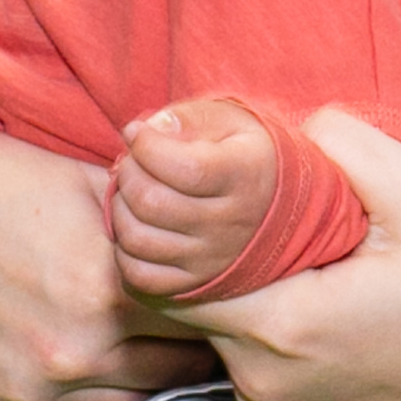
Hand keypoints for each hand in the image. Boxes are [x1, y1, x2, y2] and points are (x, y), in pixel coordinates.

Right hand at [0, 76, 223, 400]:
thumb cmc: (7, 179)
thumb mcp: (96, 187)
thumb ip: (159, 223)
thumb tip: (216, 234)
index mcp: (107, 291)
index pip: (205, 318)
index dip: (226, 300)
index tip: (239, 289)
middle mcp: (75, 351)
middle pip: (177, 367)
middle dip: (200, 340)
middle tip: (217, 317)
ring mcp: (36, 384)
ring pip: (135, 398)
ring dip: (155, 370)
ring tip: (170, 337)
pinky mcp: (3, 400)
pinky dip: (102, 384)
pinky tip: (112, 350)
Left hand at [110, 98, 278, 297]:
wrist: (280, 206)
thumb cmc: (244, 154)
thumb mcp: (231, 121)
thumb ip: (190, 117)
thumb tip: (149, 128)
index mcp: (245, 175)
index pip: (184, 167)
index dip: (146, 147)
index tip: (136, 132)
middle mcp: (231, 223)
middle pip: (153, 203)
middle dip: (128, 173)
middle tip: (131, 160)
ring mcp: (212, 258)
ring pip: (139, 240)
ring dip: (120, 208)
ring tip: (129, 191)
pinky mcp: (194, 283)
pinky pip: (140, 276)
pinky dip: (124, 250)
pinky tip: (135, 224)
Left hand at [163, 111, 400, 400]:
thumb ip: (351, 146)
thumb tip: (292, 122)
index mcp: (285, 324)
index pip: (165, 276)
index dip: (160, 218)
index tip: (175, 169)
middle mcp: (262, 374)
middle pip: (179, 298)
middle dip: (185, 237)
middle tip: (205, 180)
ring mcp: (269, 398)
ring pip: (207, 321)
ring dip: (217, 267)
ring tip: (250, 215)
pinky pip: (237, 343)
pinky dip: (243, 299)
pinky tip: (282, 260)